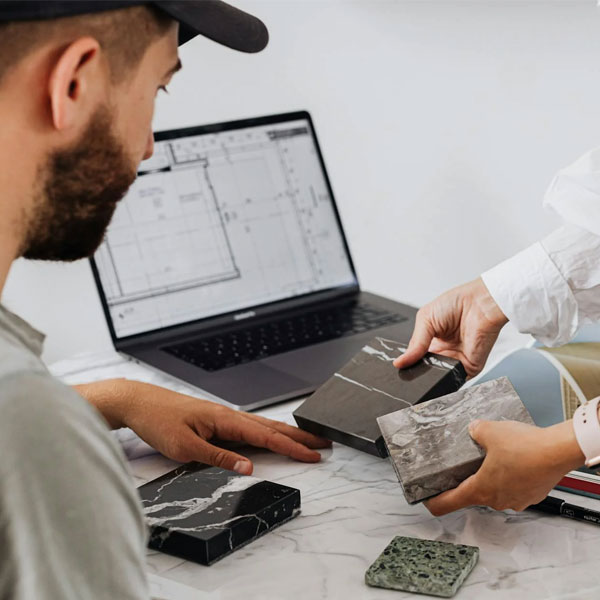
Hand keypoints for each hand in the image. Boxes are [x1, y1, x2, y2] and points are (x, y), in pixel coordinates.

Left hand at [75, 379, 330, 474]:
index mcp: (225, 419)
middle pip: (271, 427)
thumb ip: (218, 457)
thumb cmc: (158, 420)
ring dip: (285, 434)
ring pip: (261, 426)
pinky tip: (269, 437)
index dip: (292, 447)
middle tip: (322, 444)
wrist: (138, 402)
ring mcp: (222, 417)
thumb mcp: (185, 446)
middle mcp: (228, 415)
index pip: (266, 436)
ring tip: (304, 440)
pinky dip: (266, 433)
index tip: (313, 455)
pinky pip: (247, 428)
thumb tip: (249, 468)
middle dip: (298, 437)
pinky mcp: (214, 420)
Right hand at [393, 278, 507, 376]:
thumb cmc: (457, 303)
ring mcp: (455, 361)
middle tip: (408, 371)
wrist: (480, 304)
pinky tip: (438, 372)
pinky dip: (445, 380)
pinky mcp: (468, 368)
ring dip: (430, 377)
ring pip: (438, 377)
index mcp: (430, 341)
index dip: (407, 363)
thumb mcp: (425, 319)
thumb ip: (414, 344)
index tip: (399, 367)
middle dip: (417, 372)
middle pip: (425, 370)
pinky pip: (454, 380)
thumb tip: (399, 362)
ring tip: (423, 370)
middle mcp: (443, 352)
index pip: (415, 358)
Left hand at [425, 419, 584, 515]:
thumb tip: (473, 430)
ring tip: (491, 457)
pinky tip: (512, 459)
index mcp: (480, 490)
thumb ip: (475, 431)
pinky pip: (512, 487)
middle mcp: (496, 500)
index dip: (433, 502)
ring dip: (490, 476)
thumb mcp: (488, 430)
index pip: (448, 504)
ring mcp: (515, 499)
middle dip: (466, 480)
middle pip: (472, 495)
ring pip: (494, 490)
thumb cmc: (525, 447)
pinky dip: (509, 476)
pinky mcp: (530, 494)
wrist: (557, 451)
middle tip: (461, 466)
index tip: (426, 499)